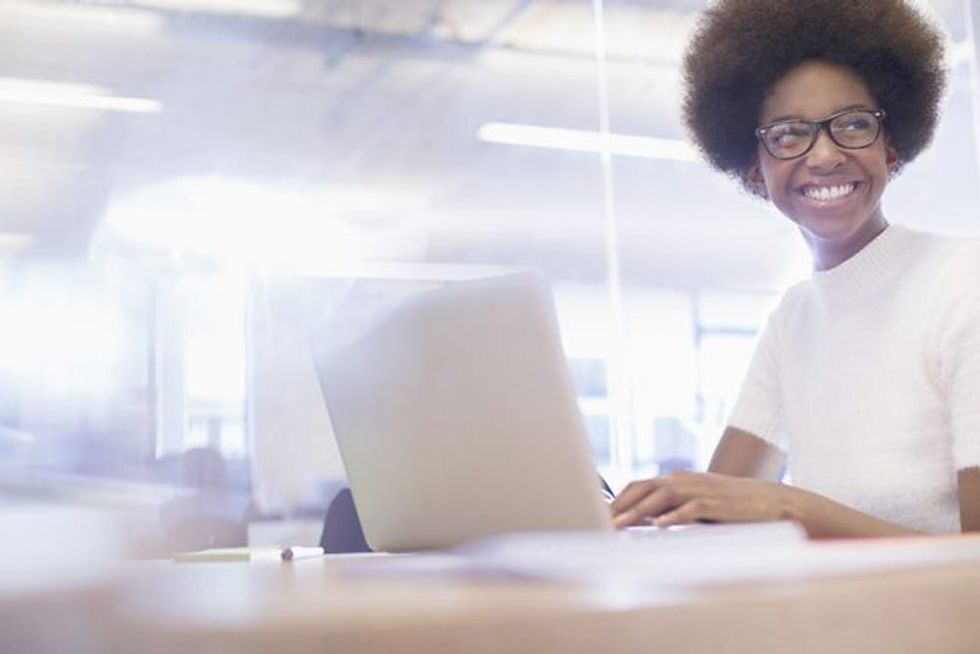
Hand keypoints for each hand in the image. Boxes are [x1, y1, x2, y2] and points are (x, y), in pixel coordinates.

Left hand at [610, 471, 796, 528]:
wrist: (771, 501)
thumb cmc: (731, 506)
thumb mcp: (696, 504)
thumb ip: (672, 509)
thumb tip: (644, 522)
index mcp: (678, 479)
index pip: (640, 485)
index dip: (619, 499)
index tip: (601, 515)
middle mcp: (684, 480)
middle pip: (644, 488)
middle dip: (621, 504)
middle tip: (602, 521)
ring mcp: (699, 489)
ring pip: (661, 496)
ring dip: (639, 511)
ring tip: (621, 525)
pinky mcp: (715, 502)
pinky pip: (689, 508)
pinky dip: (672, 516)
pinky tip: (658, 526)